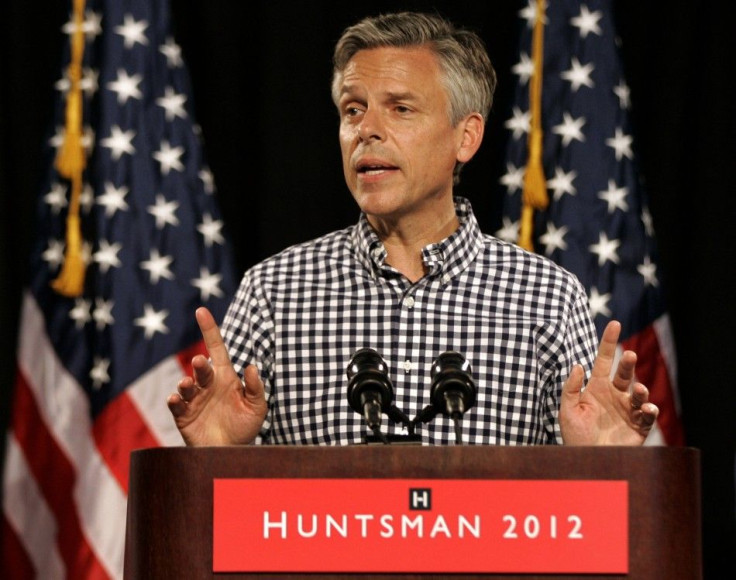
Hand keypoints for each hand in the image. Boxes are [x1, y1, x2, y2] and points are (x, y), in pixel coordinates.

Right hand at [167, 307, 266, 445]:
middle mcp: (207, 385)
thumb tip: (251, 366)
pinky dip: (174, 402)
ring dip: (185, 383)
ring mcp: (193, 400)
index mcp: (224, 377)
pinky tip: (176, 399)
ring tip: (187, 385)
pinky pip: (176, 406)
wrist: (232, 454)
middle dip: (199, 365)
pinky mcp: (184, 416)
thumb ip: (256, 388)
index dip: (209, 330)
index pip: (216, 348)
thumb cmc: (244, 427)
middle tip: (200, 362)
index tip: (201, 311)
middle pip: (201, 368)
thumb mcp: (257, 407)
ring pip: (185, 385)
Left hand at [559, 320, 658, 444]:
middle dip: (628, 363)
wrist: (586, 461)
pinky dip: (650, 410)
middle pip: (625, 373)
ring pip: (639, 393)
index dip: (608, 341)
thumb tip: (578, 365)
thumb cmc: (574, 435)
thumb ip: (571, 388)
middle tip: (628, 355)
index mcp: (597, 387)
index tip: (614, 323)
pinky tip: (647, 408)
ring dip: (641, 390)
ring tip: (638, 390)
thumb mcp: (567, 410)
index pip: (604, 360)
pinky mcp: (639, 426)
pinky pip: (648, 415)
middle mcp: (615, 395)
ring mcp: (628, 410)